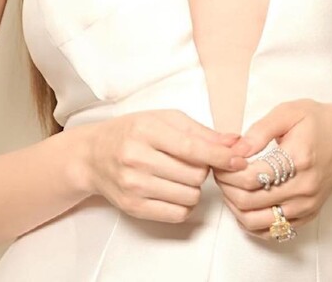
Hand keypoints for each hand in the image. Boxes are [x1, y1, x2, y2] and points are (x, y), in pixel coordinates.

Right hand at [77, 109, 248, 222]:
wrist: (93, 155)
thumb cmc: (133, 131)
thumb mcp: (164, 119)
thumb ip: (200, 131)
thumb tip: (235, 142)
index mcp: (147, 130)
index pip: (192, 148)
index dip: (220, 155)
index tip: (238, 160)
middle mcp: (137, 158)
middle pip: (195, 174)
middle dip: (203, 168)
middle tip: (192, 161)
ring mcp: (133, 185)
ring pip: (189, 195)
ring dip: (194, 187)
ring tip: (181, 174)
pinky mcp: (133, 207)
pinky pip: (177, 213)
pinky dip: (185, 203)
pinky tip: (176, 189)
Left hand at [211, 99, 331, 239]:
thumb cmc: (317, 122)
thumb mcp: (288, 112)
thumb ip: (260, 130)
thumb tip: (236, 149)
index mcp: (298, 159)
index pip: (251, 178)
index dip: (227, 171)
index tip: (220, 160)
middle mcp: (303, 188)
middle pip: (250, 202)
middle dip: (226, 188)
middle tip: (219, 172)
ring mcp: (306, 206)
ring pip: (256, 222)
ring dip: (234, 207)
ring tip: (229, 187)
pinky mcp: (307, 216)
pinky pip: (272, 230)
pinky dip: (251, 220)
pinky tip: (244, 201)